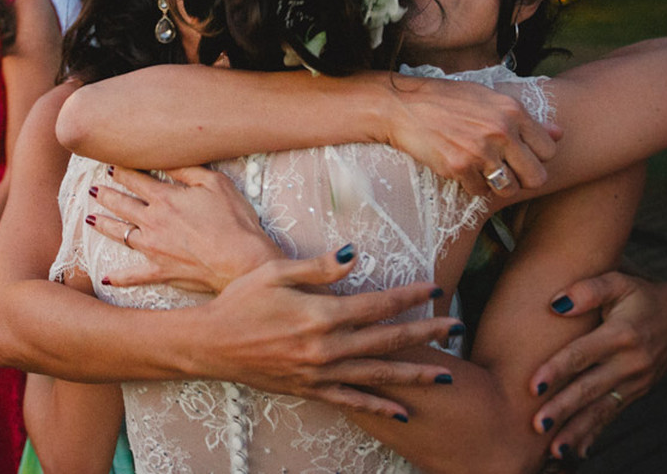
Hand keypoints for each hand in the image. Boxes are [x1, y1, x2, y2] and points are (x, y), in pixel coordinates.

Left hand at [90, 166, 281, 292]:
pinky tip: (106, 278)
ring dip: (104, 225)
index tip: (110, 166)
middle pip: (122, 205)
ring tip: (90, 219)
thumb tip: (166, 159)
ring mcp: (154, 248)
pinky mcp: (161, 271)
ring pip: (121, 234)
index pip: (136, 180)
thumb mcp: (215, 184)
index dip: (121, 172)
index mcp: (165, 199)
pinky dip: (119, 277)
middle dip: (106, 195)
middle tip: (93, 189)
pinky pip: (134, 275)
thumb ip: (187, 170)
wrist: (241, 261)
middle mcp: (153, 222)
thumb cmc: (233, 221)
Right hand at [196, 248, 463, 420]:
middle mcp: (326, 348)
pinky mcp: (310, 390)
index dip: (409, 297)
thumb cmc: (240, 302)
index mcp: (320, 315)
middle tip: (456, 328)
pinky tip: (403, 412)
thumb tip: (354, 255)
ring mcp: (320, 373)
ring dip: (415, 374)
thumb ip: (317, 267)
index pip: (377, 304)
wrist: (210, 344)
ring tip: (447, 375)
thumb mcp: (275, 273)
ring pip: (378, 375)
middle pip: (387, 340)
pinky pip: (353, 401)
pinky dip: (380, 407)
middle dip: (426, 334)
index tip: (434, 289)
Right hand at [387, 77, 561, 196]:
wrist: (402, 106)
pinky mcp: (458, 167)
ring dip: (497, 186)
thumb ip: (525, 118)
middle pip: (536, 177)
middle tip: (505, 172)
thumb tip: (560, 133)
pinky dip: (470, 185)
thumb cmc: (446, 100)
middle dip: (523, 179)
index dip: (536, 157)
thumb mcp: (489, 98)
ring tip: (482, 172)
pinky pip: (479, 191)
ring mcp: (480, 150)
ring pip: (509, 188)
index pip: (550, 150)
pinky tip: (460, 169)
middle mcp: (501, 131)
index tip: (519, 156)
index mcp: (513, 111)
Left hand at [530, 272, 666, 457]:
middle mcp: (630, 363)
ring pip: (601, 409)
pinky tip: (575, 451)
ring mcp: (635, 382)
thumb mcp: (619, 281)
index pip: (582, 354)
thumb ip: (588, 289)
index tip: (532, 386)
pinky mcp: (635, 393)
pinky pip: (611, 416)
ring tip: (553, 449)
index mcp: (622, 334)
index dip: (557, 370)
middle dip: (563, 409)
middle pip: (589, 388)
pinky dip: (593, 434)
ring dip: (576, 430)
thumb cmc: (639, 294)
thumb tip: (556, 303)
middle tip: (537, 425)